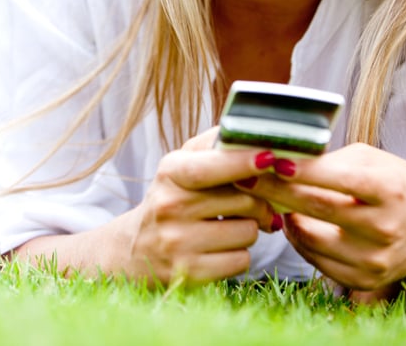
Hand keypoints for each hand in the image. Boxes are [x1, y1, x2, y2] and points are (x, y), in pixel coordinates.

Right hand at [120, 127, 279, 284]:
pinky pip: (241, 261)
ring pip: (248, 232)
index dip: (241, 162)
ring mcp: (177, 243)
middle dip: (259, 203)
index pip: (208, 168)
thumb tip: (254, 132)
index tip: (270, 157)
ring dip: (249, 230)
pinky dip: (239, 255)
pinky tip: (221, 249)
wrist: (135, 248)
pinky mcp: (189, 273)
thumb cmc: (172, 198)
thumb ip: (213, 145)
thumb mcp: (181, 165)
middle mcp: (169, 207)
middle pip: (244, 201)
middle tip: (255, 205)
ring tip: (228, 227)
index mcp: (170, 173)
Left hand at [239, 143, 405, 301]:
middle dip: (274, 190)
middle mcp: (385, 227)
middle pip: (316, 208)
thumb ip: (331, 160)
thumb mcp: (371, 161)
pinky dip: (297, 238)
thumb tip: (282, 157)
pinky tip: (292, 222)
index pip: (340, 179)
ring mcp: (374, 258)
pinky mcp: (363, 279)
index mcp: (389, 190)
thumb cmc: (393, 184)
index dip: (304, 171)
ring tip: (269, 199)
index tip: (272, 160)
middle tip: (244, 176)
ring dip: (283, 216)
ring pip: (308, 236)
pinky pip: (314, 259)